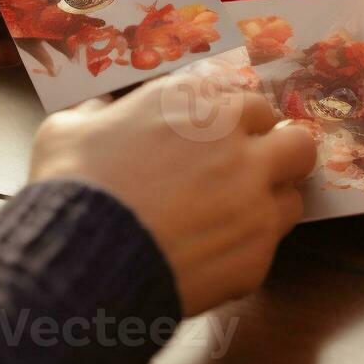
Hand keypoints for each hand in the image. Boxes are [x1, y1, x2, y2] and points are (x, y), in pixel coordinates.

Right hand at [29, 73, 317, 314]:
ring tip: (235, 219)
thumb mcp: (68, 130)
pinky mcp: (256, 253)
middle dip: (279, 155)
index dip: (237, 125)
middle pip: (295, 140)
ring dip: (270, 204)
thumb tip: (98, 113)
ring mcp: (254, 199)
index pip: (249, 103)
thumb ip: (96, 115)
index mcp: (195, 103)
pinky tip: (214, 255)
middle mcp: (237, 144)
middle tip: (252, 173)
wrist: (79, 260)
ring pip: (294, 196)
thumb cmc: (71, 187)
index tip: (223, 141)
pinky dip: (247, 249)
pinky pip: (270, 246)